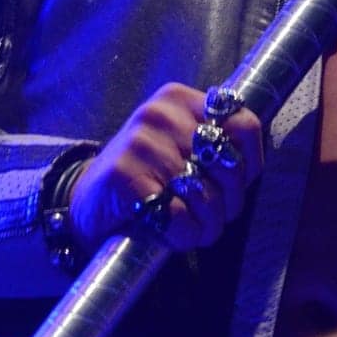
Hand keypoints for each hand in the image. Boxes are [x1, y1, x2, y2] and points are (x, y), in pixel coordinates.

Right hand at [69, 82, 262, 253]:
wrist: (86, 200)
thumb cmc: (144, 176)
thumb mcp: (179, 147)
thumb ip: (214, 144)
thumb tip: (249, 168)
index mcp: (180, 100)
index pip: (244, 124)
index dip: (250, 162)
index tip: (237, 183)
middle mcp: (161, 114)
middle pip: (229, 163)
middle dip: (230, 200)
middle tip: (216, 214)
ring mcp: (141, 143)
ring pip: (205, 194)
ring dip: (208, 224)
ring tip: (197, 228)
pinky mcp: (125, 176)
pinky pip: (178, 216)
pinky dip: (184, 235)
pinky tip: (173, 234)